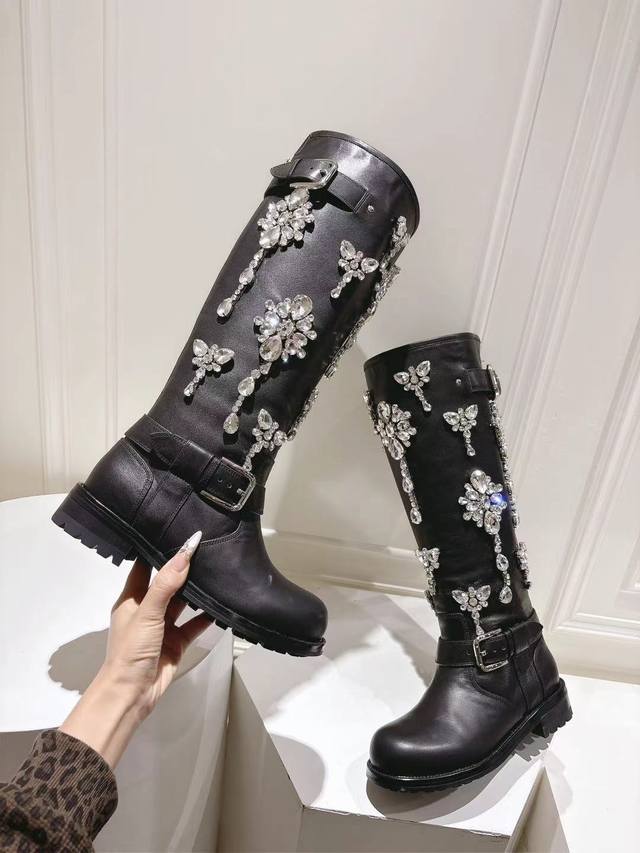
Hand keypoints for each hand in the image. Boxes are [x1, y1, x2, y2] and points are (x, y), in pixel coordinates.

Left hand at [60, 532, 210, 766]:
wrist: (132, 694)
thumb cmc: (130, 651)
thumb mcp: (148, 612)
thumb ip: (166, 583)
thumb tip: (184, 552)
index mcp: (131, 599)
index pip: (144, 566)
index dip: (157, 549)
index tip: (175, 531)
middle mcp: (147, 609)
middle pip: (167, 582)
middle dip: (183, 568)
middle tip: (205, 547)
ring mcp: (162, 626)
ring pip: (182, 602)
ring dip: (196, 591)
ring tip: (216, 570)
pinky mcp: (177, 642)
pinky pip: (194, 624)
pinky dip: (206, 615)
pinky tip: (220, 604)